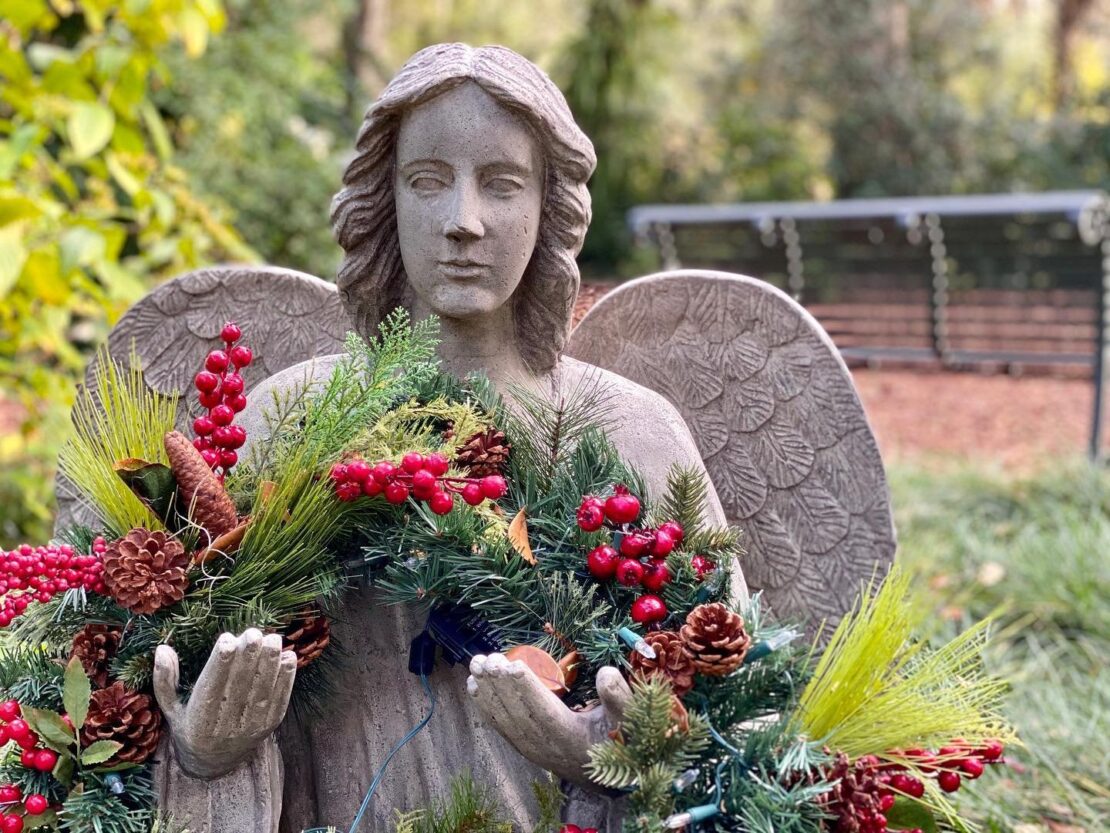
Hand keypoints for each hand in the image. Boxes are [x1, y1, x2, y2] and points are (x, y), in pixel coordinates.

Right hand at [154, 628, 296, 779]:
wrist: (213, 764)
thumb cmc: (189, 726)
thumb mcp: (172, 708)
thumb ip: (165, 680)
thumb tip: (162, 649)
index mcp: (197, 723)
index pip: (210, 690)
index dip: (219, 664)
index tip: (226, 639)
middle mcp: (224, 729)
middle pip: (238, 689)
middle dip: (248, 659)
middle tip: (254, 632)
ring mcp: (248, 730)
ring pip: (261, 694)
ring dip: (270, 665)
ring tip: (273, 639)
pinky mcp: (268, 728)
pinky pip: (279, 702)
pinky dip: (285, 680)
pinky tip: (290, 658)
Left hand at [467, 653, 631, 786]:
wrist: (608, 780)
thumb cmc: (619, 741)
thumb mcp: (628, 719)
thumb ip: (619, 697)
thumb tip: (606, 672)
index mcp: (570, 736)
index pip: (544, 709)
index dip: (527, 688)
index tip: (513, 665)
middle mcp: (545, 744)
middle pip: (518, 711)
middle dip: (500, 683)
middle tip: (487, 658)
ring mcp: (532, 748)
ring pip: (505, 717)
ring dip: (487, 691)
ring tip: (475, 664)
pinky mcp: (525, 747)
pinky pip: (501, 725)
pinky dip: (486, 706)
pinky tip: (474, 688)